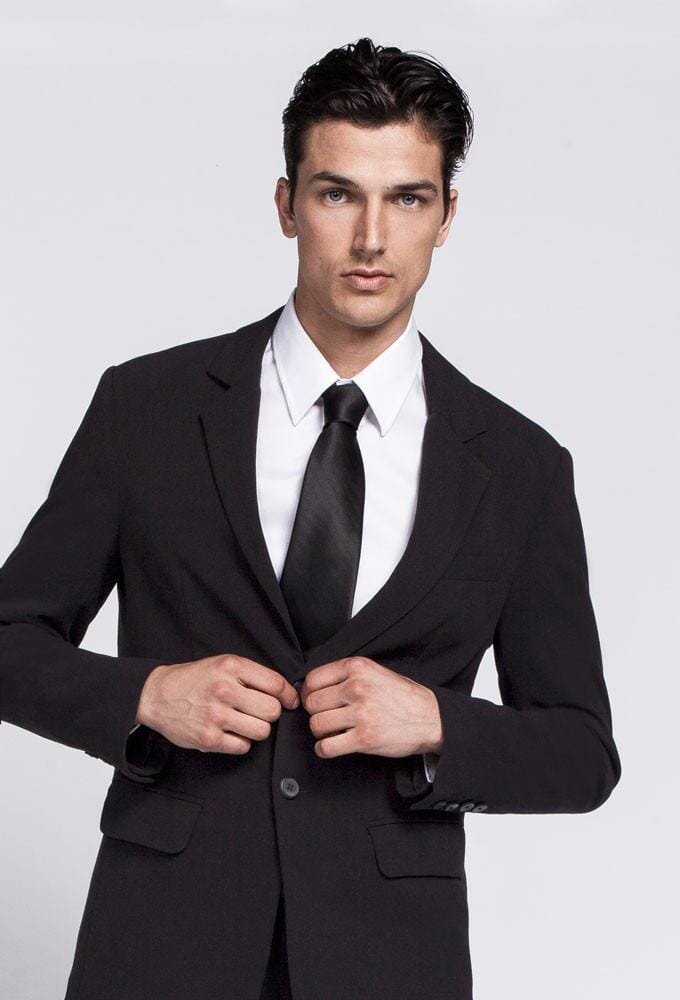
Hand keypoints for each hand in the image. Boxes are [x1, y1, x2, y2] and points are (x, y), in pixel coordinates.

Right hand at [135, 654, 299, 754]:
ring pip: (262, 731)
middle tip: (258, 711)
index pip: (275, 684)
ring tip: (244, 722)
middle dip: (270, 713)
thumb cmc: (195, 679)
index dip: (289, 696)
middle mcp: (224, 690)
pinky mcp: (208, 739)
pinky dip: (241, 742)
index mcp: (231, 667)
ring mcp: (216, 716)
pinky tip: (231, 732)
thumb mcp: (223, 664)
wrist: (157, 695)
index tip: (290, 701)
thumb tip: (285, 692)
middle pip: (272, 710)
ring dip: (257, 729)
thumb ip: (252, 674)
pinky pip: (243, 746)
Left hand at [299, 656, 442, 759]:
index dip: (309, 693)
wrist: (431, 718)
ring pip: (317, 724)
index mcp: (358, 667)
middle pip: (312, 703)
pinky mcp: (364, 738)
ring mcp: (361, 713)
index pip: (313, 679)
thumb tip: (314, 687)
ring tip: (332, 732)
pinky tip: (331, 746)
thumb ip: (347, 675)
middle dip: (315, 713)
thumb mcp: (376, 672)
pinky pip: (327, 746)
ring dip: (321, 732)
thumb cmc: (404, 696)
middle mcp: (357, 687)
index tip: (313, 701)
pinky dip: (324, 749)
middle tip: (326, 717)